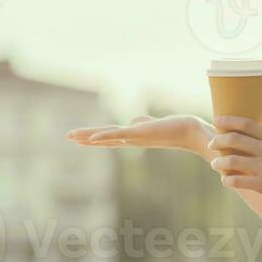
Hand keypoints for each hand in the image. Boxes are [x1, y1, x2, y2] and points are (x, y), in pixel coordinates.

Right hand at [66, 114, 215, 158]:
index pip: (109, 138)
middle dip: (85, 138)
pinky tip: (91, 139)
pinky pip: (118, 136)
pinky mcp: (140, 134)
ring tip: (72, 137)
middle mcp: (132, 140)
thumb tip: (135, 121)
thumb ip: (143, 123)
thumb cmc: (178, 128)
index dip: (94, 138)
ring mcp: (135, 138)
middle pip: (104, 139)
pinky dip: (104, 138)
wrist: (194, 132)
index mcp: (134, 139)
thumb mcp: (155, 125)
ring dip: (88, 137)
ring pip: (107, 137)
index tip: (80, 139)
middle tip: (68, 137)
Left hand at [208, 117, 261, 214]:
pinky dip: (227, 180)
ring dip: (218, 162)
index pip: (247, 123)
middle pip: (234, 139)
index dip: (228, 120)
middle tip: (211, 145)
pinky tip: (225, 181)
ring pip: (231, 160)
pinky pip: (237, 181)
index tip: (216, 120)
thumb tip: (242, 138)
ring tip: (215, 164)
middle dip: (217, 140)